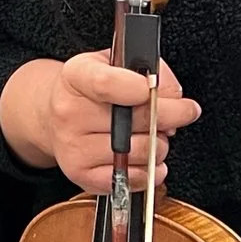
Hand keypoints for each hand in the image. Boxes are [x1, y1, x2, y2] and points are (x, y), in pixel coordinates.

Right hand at [0, 51, 200, 193]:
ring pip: (140, 151)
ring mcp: (73, 147)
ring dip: (160, 145)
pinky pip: (132, 179)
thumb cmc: (93, 91)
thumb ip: (150, 70)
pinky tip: (146, 158)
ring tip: (154, 135)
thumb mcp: (116, 63)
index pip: (106, 84)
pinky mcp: (81, 175)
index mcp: (75, 77)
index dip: (142, 88)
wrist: (57, 118)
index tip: (161, 91)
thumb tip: (173, 97)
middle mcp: (68, 112)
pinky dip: (150, 171)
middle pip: (134, 120)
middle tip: (183, 111)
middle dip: (172, 116)